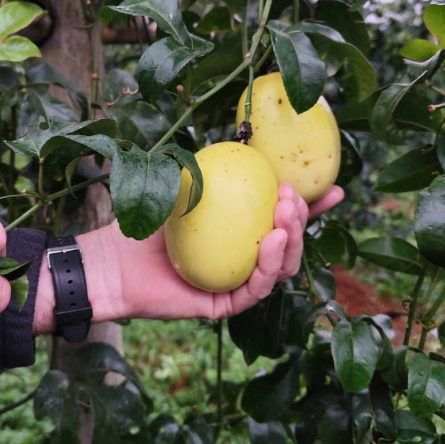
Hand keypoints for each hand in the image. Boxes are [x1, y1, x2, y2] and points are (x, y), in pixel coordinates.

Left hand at [33, 184, 343, 331]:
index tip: (334, 190)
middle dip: (302, 221)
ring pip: (280, 270)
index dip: (311, 209)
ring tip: (285, 215)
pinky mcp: (221, 305)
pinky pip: (254, 290)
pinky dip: (268, 265)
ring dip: (290, 241)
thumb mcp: (188, 185)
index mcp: (240, 235)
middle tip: (293, 195)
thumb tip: (248, 140)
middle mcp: (241, 260)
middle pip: (288, 247)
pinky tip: (270, 239)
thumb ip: (219, 171)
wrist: (110, 257)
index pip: (283, 221)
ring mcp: (233, 284)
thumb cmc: (144, 219)